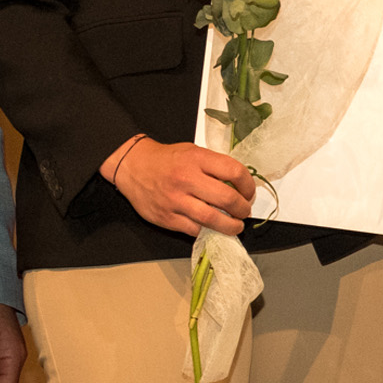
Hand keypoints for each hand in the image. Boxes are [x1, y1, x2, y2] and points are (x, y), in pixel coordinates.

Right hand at [105, 138, 253, 236]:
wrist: (133, 166)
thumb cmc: (167, 159)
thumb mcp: (193, 152)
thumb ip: (214, 166)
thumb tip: (240, 185)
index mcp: (197, 159)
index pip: (234, 172)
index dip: (248, 185)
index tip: (249, 192)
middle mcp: (187, 179)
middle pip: (228, 199)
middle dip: (243, 209)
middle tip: (244, 211)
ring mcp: (176, 200)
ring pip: (213, 220)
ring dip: (231, 226)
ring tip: (236, 226)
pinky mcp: (167, 217)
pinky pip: (195, 230)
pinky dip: (208, 231)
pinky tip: (213, 227)